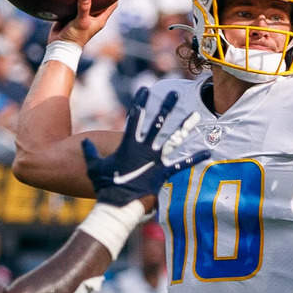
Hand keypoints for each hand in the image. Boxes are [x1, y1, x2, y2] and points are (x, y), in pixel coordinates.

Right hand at [50, 0, 116, 46]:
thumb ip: (84, 8)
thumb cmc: (74, 37)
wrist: (60, 45)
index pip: (112, 4)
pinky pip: (73, 2)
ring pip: (86, 0)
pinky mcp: (71, 13)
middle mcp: (92, 16)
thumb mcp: (81, 22)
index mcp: (100, 19)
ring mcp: (82, 14)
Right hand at [83, 87, 208, 206]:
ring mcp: (156, 160)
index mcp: (129, 144)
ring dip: (185, 127)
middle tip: (174, 93)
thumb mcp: (94, 167)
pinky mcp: (163, 173)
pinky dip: (195, 159)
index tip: (146, 88)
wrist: (118, 204)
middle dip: (166, 107)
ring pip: (173, 139)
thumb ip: (91, 152)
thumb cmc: (105, 186)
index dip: (141, 102)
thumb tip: (84, 143)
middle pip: (157, 123)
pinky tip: (208, 152)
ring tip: (197, 115)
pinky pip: (182, 165)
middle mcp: (145, 149)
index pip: (135, 117)